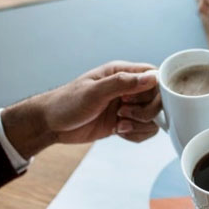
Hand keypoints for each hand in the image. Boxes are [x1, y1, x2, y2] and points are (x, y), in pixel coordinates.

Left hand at [2, 61, 160, 158]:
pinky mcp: (125, 122)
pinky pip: (144, 130)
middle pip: (158, 100)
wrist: (51, 124)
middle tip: (123, 113)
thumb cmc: (66, 103)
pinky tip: (118, 132)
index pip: (155, 76)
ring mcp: (128, 106)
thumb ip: (123, 83)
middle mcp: (128, 88)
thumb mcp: (94, 92)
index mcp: (122, 72)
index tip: (135, 99)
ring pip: (153, 118)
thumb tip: (152, 77)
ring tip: (119, 124)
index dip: (154, 90)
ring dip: (140, 125)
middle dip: (145, 112)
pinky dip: (135, 135)